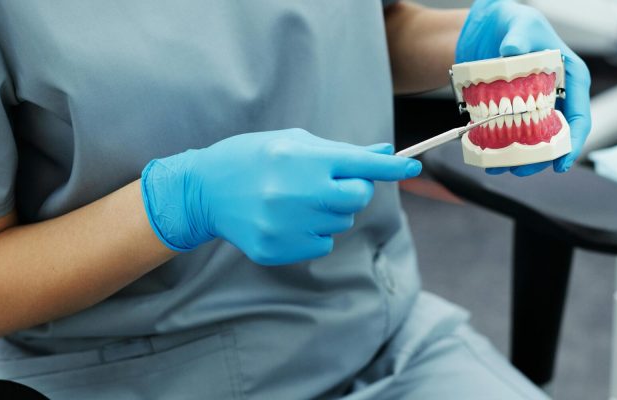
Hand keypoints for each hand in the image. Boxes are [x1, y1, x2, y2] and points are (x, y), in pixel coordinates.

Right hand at [140, 129, 420, 264]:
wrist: (205, 189)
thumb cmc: (253, 158)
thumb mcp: (294, 143)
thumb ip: (341, 152)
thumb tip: (383, 155)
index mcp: (305, 158)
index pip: (361, 165)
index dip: (391, 168)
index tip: (412, 167)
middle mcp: (299, 191)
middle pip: (357, 198)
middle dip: (352, 191)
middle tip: (328, 185)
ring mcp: (288, 223)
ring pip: (340, 224)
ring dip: (329, 213)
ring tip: (296, 200)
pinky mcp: (278, 248)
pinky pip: (321, 245)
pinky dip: (312, 234)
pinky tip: (286, 220)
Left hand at [456, 0, 591, 175]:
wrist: (484, 27)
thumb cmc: (512, 22)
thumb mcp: (519, 23)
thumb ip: (519, 36)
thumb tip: (513, 53)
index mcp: (570, 77)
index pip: (580, 116)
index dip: (573, 143)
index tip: (561, 162)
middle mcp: (555, 95)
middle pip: (556, 136)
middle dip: (540, 158)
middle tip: (520, 169)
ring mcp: (534, 106)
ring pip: (533, 140)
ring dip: (518, 157)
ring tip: (499, 165)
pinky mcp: (513, 111)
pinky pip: (511, 133)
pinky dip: (500, 146)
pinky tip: (487, 154)